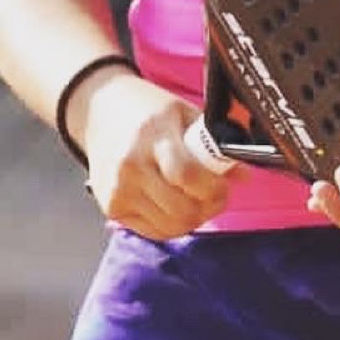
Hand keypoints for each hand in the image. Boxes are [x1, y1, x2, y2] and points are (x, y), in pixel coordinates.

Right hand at [83, 75, 232, 239]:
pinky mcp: (111, 207)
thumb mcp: (183, 113)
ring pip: (170, 227)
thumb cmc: (145, 109)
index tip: (224, 185)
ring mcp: (118, 190)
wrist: (97, 109)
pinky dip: (171, 224)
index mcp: (152, 136)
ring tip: (197, 200)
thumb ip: (212, 144)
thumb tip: (242, 175)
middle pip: (181, 210)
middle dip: (209, 208)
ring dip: (193, 219)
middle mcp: (131, 166)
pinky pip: (153, 231)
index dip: (214, 189)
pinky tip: (175, 205)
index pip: (187, 176)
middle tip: (216, 195)